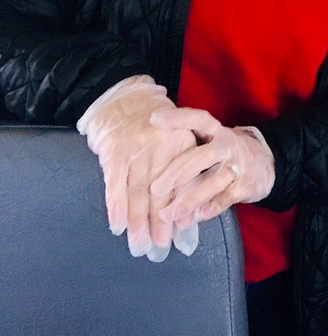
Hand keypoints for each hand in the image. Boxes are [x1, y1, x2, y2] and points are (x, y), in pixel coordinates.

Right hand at [76, 76, 198, 259]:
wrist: (125, 102)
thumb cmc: (157, 129)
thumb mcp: (180, 141)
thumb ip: (187, 173)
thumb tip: (190, 214)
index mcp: (183, 143)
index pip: (184, 181)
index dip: (182, 207)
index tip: (182, 232)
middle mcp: (161, 146)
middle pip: (161, 190)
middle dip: (159, 221)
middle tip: (160, 247)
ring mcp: (136, 150)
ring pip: (137, 191)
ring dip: (137, 221)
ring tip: (139, 245)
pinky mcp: (115, 153)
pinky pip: (114, 184)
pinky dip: (115, 206)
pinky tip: (118, 226)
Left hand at [149, 107, 274, 225]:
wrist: (268, 163)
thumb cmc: (227, 154)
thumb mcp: (212, 141)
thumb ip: (187, 147)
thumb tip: (150, 158)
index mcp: (217, 131)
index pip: (199, 119)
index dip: (178, 118)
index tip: (154, 119)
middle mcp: (228, 146)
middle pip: (202, 157)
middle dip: (178, 173)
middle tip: (155, 188)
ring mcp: (238, 166)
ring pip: (212, 182)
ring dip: (190, 199)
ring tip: (168, 214)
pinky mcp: (246, 186)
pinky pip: (225, 199)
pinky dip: (210, 208)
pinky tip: (197, 216)